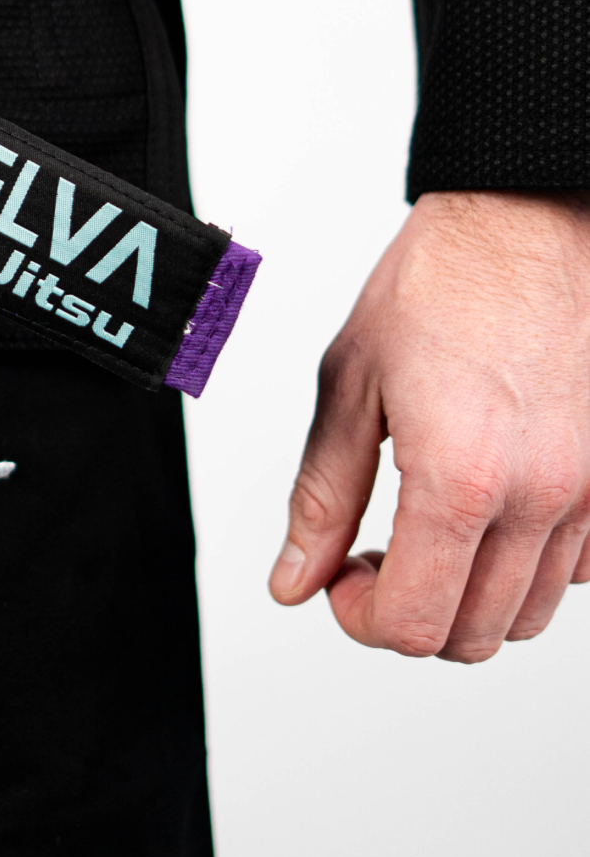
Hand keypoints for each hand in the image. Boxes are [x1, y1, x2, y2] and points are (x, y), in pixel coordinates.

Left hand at [269, 189, 589, 661]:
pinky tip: (486, 513)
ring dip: (466, 596)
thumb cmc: (440, 284)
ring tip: (425, 531)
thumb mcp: (349, 387)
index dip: (361, 619)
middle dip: (408, 613)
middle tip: (372, 554)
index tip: (341, 577)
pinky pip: (579, 570)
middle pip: (473, 636)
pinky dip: (526, 567)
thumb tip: (295, 580)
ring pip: (529, 614)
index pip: (415, 625)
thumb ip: (321, 498)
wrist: (528, 220)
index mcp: (461, 480)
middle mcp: (541, 497)